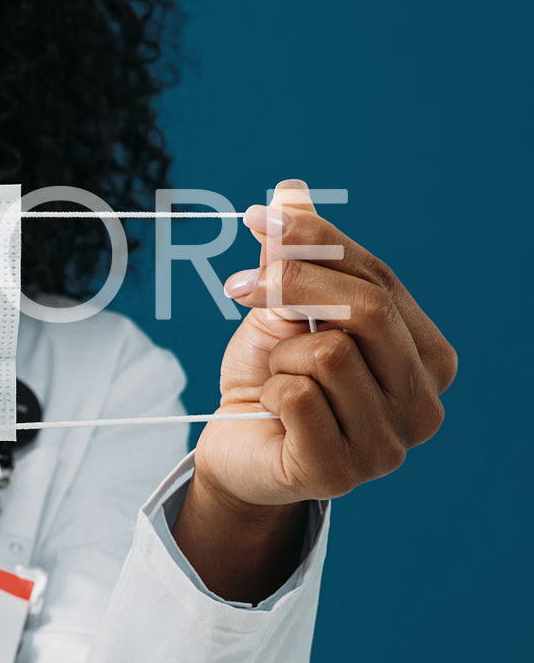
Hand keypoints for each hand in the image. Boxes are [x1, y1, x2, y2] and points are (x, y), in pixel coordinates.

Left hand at [198, 179, 456, 508]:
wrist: (235, 446)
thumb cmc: (272, 376)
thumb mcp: (283, 308)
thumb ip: (295, 256)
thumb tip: (289, 189)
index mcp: (428, 355)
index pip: (380, 278)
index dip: (318, 242)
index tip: (260, 218)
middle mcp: (424, 404)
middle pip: (367, 308)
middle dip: (294, 285)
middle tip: (240, 287)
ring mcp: (390, 447)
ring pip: (327, 354)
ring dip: (281, 356)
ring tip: (277, 378)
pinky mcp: (341, 472)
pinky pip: (297, 397)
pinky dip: (269, 391)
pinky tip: (272, 409)